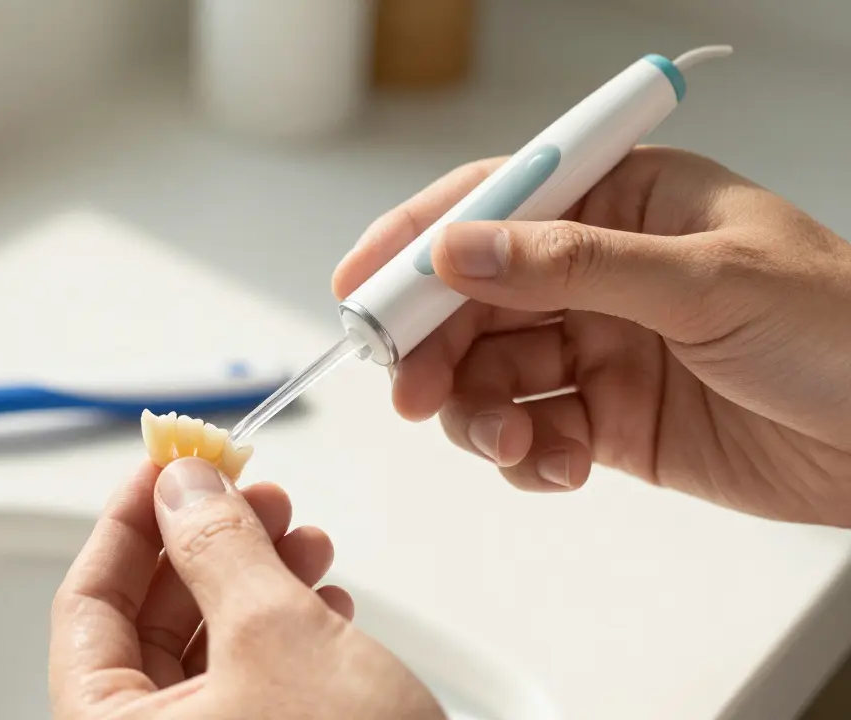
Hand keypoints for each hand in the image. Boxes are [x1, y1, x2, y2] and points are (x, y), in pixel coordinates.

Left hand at [49, 458, 443, 717]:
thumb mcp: (275, 639)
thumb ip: (218, 548)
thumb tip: (181, 484)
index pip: (86, 605)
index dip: (126, 522)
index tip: (164, 463)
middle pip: (149, 624)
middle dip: (206, 544)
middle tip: (249, 492)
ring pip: (208, 650)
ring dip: (255, 580)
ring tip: (303, 539)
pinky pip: (251, 685)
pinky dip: (285, 632)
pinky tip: (326, 601)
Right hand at [334, 147, 850, 525]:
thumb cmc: (845, 331)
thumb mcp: (706, 283)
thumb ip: (573, 266)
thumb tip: (459, 249)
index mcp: (625, 203)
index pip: (497, 202)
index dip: (418, 239)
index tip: (360, 283)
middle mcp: (600, 272)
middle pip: (475, 299)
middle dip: (436, 346)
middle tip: (411, 389)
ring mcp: (600, 347)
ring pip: (492, 373)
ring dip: (481, 412)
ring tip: (509, 441)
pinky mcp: (608, 419)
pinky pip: (531, 432)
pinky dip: (526, 455)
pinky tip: (558, 464)